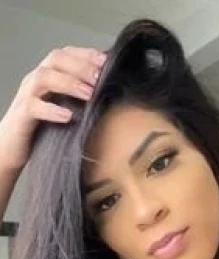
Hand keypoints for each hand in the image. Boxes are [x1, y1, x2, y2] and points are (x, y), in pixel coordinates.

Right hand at [0, 46, 106, 170]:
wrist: (12, 148)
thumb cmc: (42, 128)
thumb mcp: (63, 108)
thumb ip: (78, 98)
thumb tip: (109, 95)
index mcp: (47, 75)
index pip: (66, 54)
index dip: (85, 54)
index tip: (106, 61)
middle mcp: (36, 80)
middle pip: (56, 59)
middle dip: (80, 66)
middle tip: (100, 77)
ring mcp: (27, 95)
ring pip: (44, 77)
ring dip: (68, 83)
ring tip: (88, 94)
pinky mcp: (21, 115)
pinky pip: (33, 106)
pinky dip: (51, 109)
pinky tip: (67, 116)